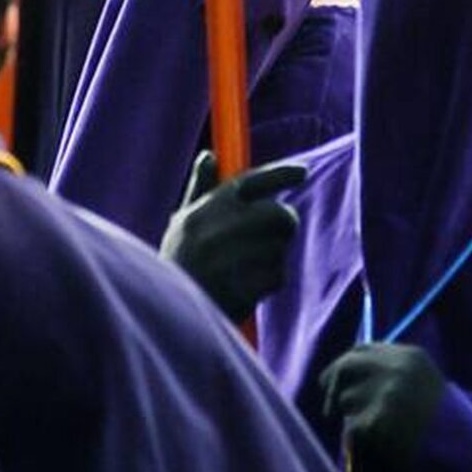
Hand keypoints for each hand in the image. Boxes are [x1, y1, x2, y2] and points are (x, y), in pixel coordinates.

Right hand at [161, 151, 306, 320]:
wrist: (168, 314)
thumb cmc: (179, 264)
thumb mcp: (183, 224)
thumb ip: (200, 190)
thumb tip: (209, 156)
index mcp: (206, 209)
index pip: (253, 181)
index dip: (281, 174)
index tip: (303, 172)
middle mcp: (218, 228)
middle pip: (278, 214)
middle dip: (284, 225)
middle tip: (278, 233)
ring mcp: (230, 259)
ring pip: (280, 247)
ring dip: (273, 258)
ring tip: (248, 269)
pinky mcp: (242, 287)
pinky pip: (277, 276)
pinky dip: (269, 283)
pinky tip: (248, 289)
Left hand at [318, 342, 444, 471]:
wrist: (459, 451)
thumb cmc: (442, 419)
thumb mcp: (424, 381)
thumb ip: (391, 369)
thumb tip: (349, 370)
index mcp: (409, 355)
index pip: (361, 349)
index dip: (345, 364)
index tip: (335, 378)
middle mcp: (395, 368)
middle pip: (346, 367)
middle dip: (332, 385)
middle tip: (328, 407)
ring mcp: (385, 393)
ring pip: (346, 399)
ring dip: (351, 415)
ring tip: (374, 428)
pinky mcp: (376, 420)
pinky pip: (351, 427)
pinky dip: (357, 438)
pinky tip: (377, 443)